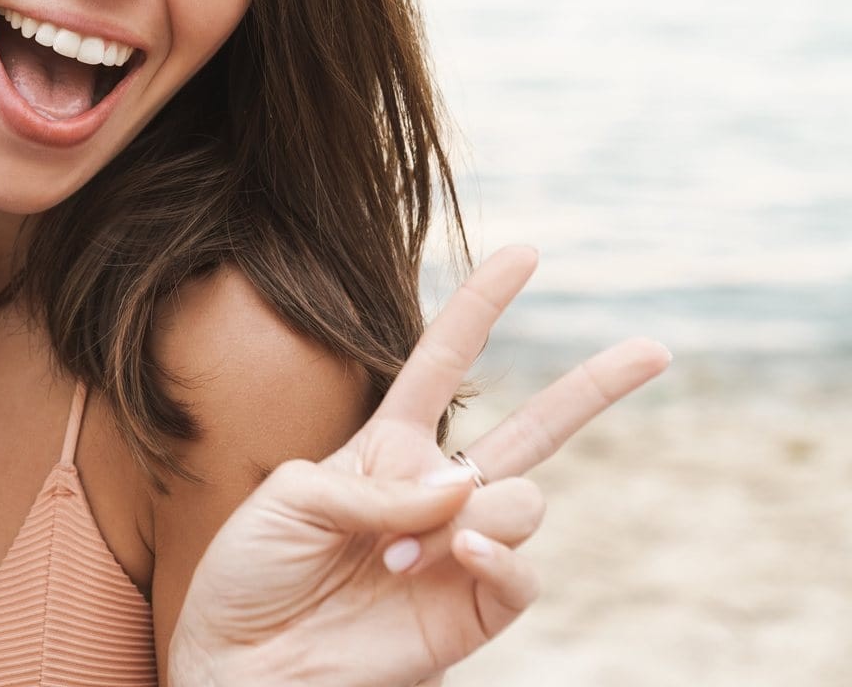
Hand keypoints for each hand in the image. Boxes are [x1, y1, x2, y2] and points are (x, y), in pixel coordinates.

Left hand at [168, 245, 669, 686]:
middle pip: (535, 428)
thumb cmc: (251, 575)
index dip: (481, 308)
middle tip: (654, 350)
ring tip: (390, 559)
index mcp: (387, 449)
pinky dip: (496, 556)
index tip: (526, 252)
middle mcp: (437, 494)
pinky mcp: (474, 610)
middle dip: (595, 387)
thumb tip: (459, 490)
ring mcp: (462, 551)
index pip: (444, 365)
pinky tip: (457, 554)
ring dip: (464, 518)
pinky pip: (521, 571)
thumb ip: (374, 482)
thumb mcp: (290, 499)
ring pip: (525, 500)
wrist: (242, 662)